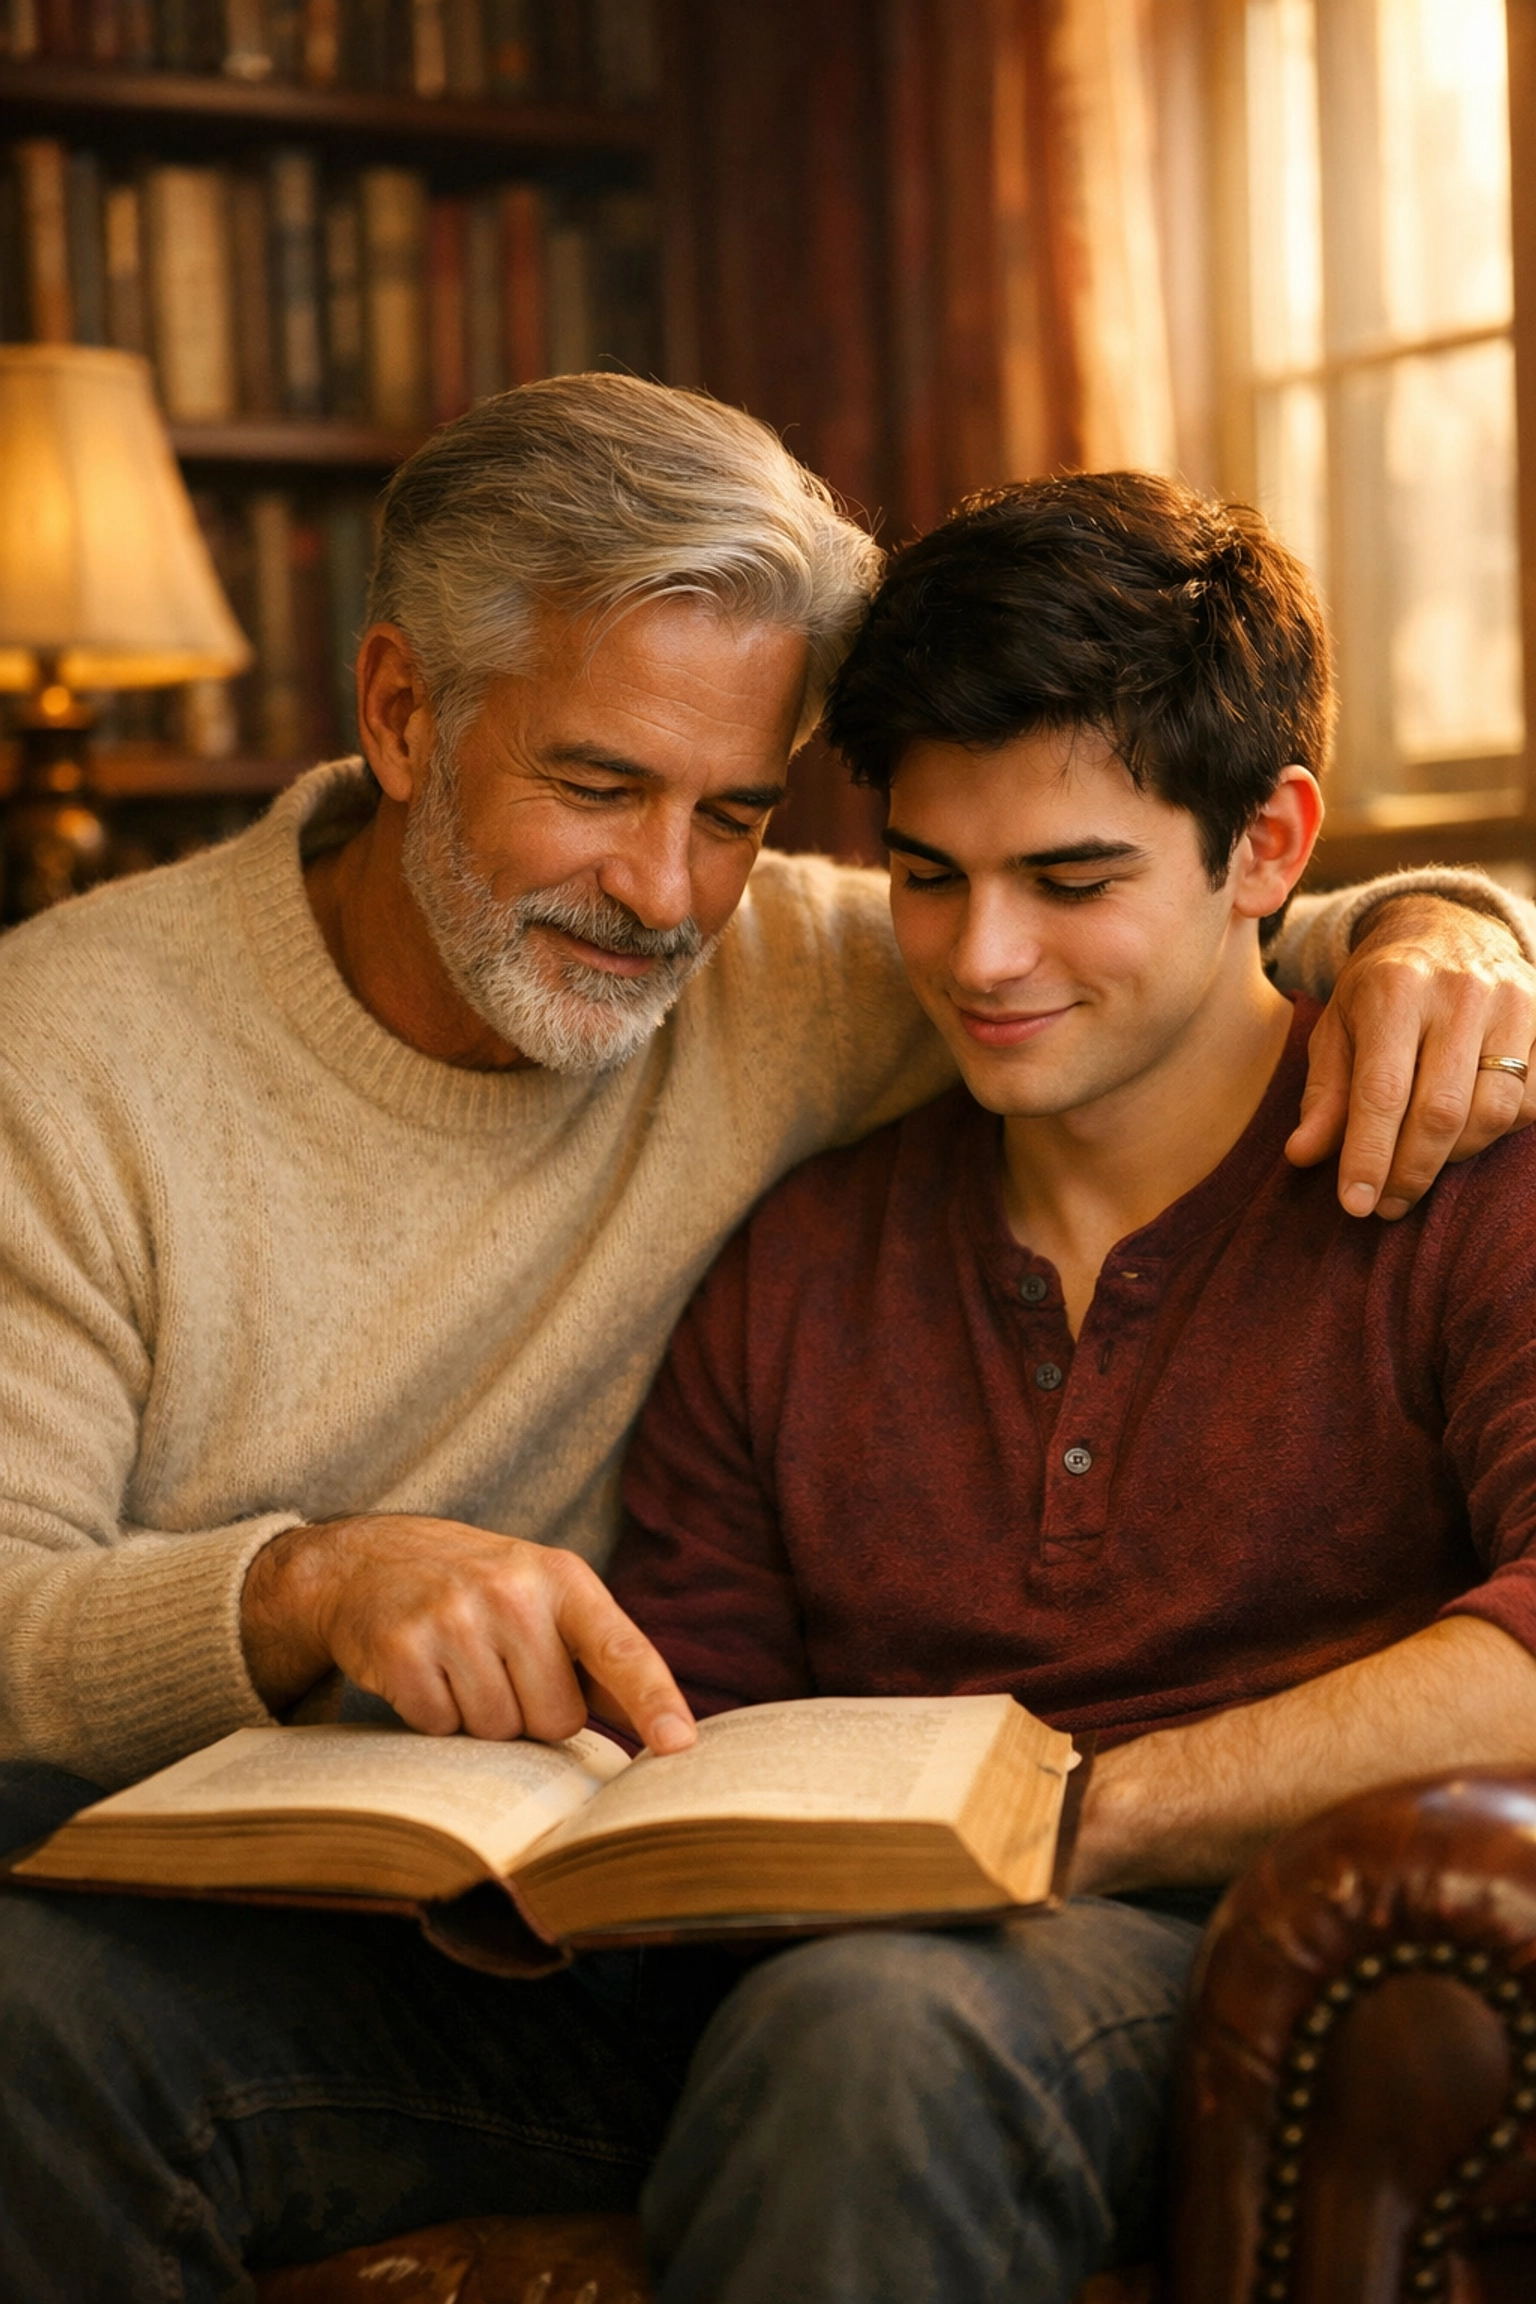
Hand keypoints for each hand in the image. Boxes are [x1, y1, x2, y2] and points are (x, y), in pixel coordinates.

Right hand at [240, 1514, 696, 1754]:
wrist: (368, 1560)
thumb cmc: (478, 1589)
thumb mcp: (545, 1597)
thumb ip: (601, 1659)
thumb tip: (669, 1731)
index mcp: (563, 1579)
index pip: (620, 1648)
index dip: (653, 1699)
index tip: (679, 1743)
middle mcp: (512, 1592)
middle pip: (556, 1719)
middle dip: (532, 1712)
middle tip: (499, 1665)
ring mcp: (454, 1618)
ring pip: (498, 1732)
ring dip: (480, 1716)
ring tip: (460, 1664)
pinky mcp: (403, 1648)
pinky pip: (441, 1729)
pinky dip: (433, 1715)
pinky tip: (425, 1671)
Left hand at [1286, 894, 1535, 1217]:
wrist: (1448, 929)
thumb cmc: (1381, 990)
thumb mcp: (1338, 1028)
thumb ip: (1324, 1093)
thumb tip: (1303, 1155)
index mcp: (1394, 989)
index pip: (1382, 1092)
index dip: (1370, 1156)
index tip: (1356, 1205)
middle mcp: (1459, 992)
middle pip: (1442, 1111)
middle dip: (1411, 1171)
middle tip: (1387, 1206)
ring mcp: (1512, 1003)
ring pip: (1493, 1112)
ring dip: (1454, 1157)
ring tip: (1421, 1165)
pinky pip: (1532, 1102)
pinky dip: (1498, 1132)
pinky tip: (1465, 1132)